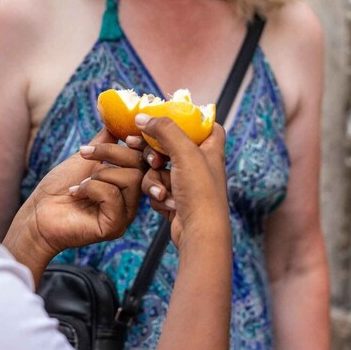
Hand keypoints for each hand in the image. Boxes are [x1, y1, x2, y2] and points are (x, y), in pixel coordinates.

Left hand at [4, 127, 145, 279]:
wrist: (37, 213)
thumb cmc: (59, 186)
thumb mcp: (87, 156)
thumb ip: (106, 140)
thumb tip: (118, 115)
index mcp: (128, 184)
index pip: (146, 159)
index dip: (139, 145)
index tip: (124, 137)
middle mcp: (131, 200)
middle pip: (141, 166)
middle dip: (112, 153)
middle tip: (85, 155)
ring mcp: (125, 215)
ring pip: (131, 180)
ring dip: (99, 174)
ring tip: (80, 183)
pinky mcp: (114, 227)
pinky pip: (113, 196)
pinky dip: (91, 188)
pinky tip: (76, 194)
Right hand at [138, 114, 228, 247]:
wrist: (200, 232)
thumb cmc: (200, 192)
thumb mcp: (184, 152)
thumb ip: (164, 129)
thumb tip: (142, 117)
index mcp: (211, 147)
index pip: (203, 124)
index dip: (186, 119)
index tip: (164, 118)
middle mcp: (200, 162)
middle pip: (170, 144)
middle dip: (154, 151)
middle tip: (140, 149)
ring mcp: (187, 181)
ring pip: (158, 168)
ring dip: (155, 179)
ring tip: (162, 190)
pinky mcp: (175, 197)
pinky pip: (156, 187)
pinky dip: (157, 194)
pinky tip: (167, 203)